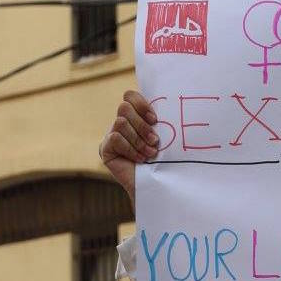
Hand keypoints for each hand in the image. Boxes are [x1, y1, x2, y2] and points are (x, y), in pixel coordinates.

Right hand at [98, 90, 158, 207]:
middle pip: (124, 108)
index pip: (130, 96)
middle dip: (142, 125)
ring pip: (121, 123)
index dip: (141, 104)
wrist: (157, 184)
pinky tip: (140, 159)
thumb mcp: (164, 137)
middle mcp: (121, 123)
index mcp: (136, 117)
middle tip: (155, 141)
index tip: (155, 120)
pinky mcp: (105, 148)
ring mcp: (111, 135)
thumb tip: (174, 102)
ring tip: (150, 154)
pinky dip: (131, 149)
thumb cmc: (164, 161)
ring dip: (139, 140)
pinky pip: (115, 138)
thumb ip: (160, 122)